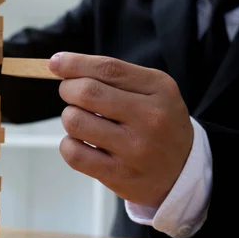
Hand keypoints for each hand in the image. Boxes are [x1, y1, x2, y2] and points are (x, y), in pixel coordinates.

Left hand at [49, 52, 193, 207]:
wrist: (183, 172)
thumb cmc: (157, 124)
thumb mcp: (151, 92)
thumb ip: (112, 76)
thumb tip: (59, 64)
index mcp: (159, 89)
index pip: (108, 68)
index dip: (74, 63)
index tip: (56, 62)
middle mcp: (150, 118)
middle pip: (87, 92)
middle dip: (68, 89)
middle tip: (70, 93)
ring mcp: (135, 149)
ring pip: (75, 121)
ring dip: (70, 117)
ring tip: (83, 121)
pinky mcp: (119, 175)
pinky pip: (73, 153)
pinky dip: (68, 144)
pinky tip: (82, 143)